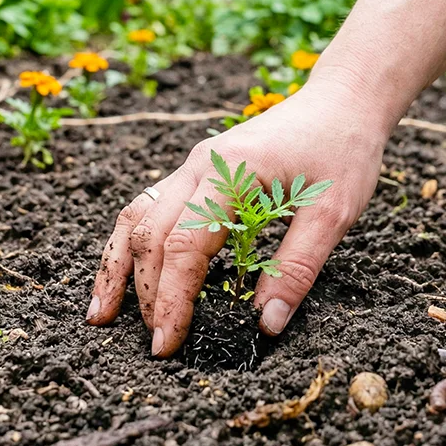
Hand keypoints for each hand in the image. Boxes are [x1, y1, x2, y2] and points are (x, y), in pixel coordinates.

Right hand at [86, 78, 385, 355]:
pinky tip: (125, 273)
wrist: (343, 99)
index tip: (169, 342)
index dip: (173, 298)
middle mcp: (199, 166)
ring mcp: (192, 165)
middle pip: (152, 235)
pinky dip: (132, 242)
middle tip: (157, 346)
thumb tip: (266, 325)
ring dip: (120, 267)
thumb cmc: (343, 149)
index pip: (185, 245)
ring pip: (138, 217)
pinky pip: (151, 207)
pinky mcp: (196, 171)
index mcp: (229, 173)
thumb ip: (297, 267)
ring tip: (102, 315)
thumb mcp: (333, 213)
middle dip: (147, 294)